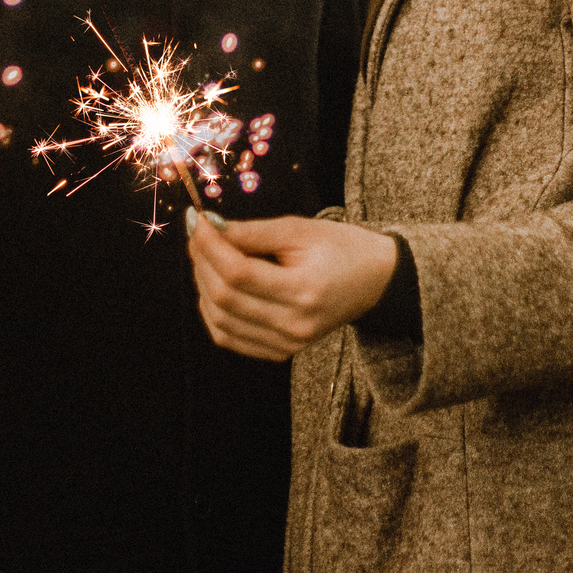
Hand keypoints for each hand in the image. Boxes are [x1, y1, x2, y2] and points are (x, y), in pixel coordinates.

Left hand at [187, 211, 396, 361]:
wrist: (376, 280)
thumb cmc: (341, 247)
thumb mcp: (299, 229)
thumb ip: (252, 232)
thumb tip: (208, 226)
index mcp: (304, 291)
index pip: (238, 273)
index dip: (209, 246)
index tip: (197, 220)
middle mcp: (295, 324)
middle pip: (225, 298)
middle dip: (202, 262)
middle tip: (198, 234)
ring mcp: (288, 343)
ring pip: (221, 322)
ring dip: (203, 287)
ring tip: (205, 256)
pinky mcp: (282, 351)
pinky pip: (231, 338)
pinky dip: (213, 312)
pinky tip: (214, 286)